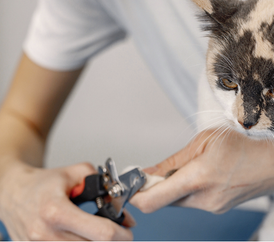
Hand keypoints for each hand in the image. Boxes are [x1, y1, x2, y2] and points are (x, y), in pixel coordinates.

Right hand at [0, 161, 134, 239]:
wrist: (12, 192)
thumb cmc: (43, 183)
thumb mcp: (77, 173)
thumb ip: (105, 186)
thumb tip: (124, 211)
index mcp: (56, 211)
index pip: (102, 233)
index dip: (121, 234)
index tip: (127, 231)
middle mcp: (45, 234)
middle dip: (113, 241)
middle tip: (118, 234)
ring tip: (97, 233)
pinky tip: (83, 237)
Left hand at [130, 129, 273, 213]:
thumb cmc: (246, 145)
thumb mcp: (205, 140)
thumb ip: (173, 161)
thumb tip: (146, 174)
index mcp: (198, 178)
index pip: (151, 200)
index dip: (134, 194)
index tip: (131, 183)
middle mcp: (204, 199)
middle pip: (163, 201)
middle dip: (157, 186)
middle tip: (165, 168)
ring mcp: (212, 207)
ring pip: (178, 201)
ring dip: (176, 187)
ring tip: (196, 166)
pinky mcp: (218, 209)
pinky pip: (193, 201)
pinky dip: (190, 190)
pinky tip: (207, 174)